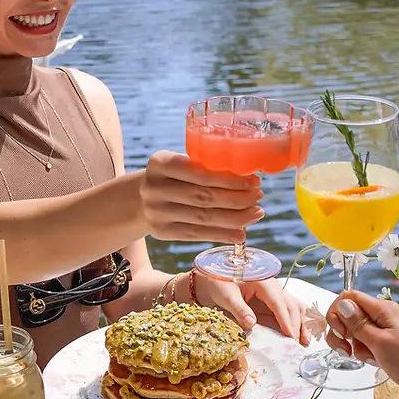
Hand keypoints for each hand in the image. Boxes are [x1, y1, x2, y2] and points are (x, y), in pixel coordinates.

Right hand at [140, 152, 263, 242]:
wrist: (139, 199)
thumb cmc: (172, 177)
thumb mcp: (179, 164)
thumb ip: (204, 167)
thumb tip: (249, 179)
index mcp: (160, 163)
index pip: (200, 172)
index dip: (230, 179)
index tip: (254, 181)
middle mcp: (154, 188)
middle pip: (203, 196)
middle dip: (237, 198)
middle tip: (259, 196)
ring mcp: (156, 212)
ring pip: (203, 217)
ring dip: (235, 218)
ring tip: (256, 214)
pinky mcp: (161, 232)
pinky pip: (196, 234)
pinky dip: (222, 234)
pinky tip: (241, 233)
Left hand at [194, 274, 310, 344]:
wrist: (211, 277)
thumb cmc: (217, 282)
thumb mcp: (226, 295)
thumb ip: (239, 309)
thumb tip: (252, 324)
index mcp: (262, 281)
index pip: (278, 301)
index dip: (285, 319)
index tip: (290, 334)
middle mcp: (272, 285)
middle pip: (289, 305)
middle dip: (295, 324)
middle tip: (297, 343)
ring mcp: (272, 292)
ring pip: (293, 306)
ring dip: (300, 322)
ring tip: (305, 340)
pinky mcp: (269, 300)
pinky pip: (287, 308)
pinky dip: (295, 319)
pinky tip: (300, 332)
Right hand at [326, 291, 398, 398]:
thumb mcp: (379, 342)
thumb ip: (357, 323)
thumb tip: (342, 303)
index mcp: (383, 309)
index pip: (349, 297)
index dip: (338, 313)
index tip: (341, 334)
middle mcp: (384, 316)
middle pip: (350, 315)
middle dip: (343, 332)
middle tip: (347, 350)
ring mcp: (386, 332)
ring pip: (357, 332)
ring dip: (356, 346)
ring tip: (370, 359)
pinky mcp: (388, 346)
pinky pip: (367, 344)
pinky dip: (366, 353)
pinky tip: (375, 363)